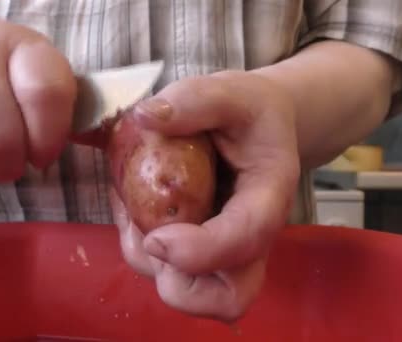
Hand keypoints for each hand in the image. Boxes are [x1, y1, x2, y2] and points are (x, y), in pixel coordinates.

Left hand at [110, 70, 299, 320]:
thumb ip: (196, 100)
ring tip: (134, 207)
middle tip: (150, 234)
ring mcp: (227, 251)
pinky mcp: (202, 251)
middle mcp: (251, 237)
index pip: (245, 240)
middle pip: (227, 298)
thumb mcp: (232, 92)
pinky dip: (140, 250)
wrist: (261, 127)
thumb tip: (146, 117)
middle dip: (178, 281)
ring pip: (189, 291)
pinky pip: (169, 273)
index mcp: (268, 197)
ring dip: (149, 260)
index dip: (199, 251)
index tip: (156, 237)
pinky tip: (134, 209)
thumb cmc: (251, 112)